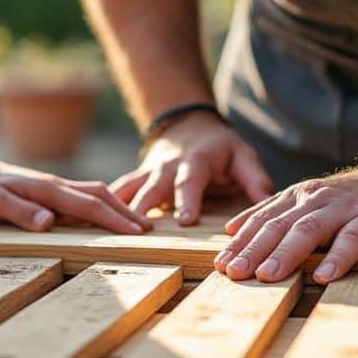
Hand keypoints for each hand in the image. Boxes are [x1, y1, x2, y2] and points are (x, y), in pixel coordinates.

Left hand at [0, 155, 151, 233]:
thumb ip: (21, 213)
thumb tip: (49, 222)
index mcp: (50, 191)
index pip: (89, 206)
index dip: (113, 219)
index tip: (135, 231)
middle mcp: (59, 186)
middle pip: (101, 196)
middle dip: (126, 212)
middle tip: (149, 228)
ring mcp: (59, 187)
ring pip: (97, 194)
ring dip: (119, 207)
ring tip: (138, 222)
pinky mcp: (55, 191)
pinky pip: (87, 196)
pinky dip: (106, 205)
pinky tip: (112, 215)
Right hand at [110, 112, 272, 224]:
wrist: (188, 125)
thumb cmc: (221, 148)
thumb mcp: (243, 156)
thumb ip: (255, 179)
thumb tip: (268, 202)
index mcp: (196, 161)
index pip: (191, 182)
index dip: (188, 200)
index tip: (185, 221)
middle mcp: (167, 166)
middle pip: (153, 188)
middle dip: (144, 208)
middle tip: (138, 231)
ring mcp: (147, 172)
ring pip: (129, 190)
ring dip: (118, 209)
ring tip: (106, 230)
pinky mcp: (136, 178)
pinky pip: (118, 191)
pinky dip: (104, 204)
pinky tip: (89, 222)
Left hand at [214, 164, 357, 283]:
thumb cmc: (353, 199)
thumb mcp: (308, 201)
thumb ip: (274, 213)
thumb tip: (233, 230)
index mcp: (298, 197)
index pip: (262, 220)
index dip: (240, 242)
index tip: (220, 265)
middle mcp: (317, 200)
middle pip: (278, 225)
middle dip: (253, 250)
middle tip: (233, 272)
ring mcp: (345, 209)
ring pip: (309, 230)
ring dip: (285, 254)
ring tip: (266, 276)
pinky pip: (353, 240)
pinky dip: (337, 258)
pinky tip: (323, 277)